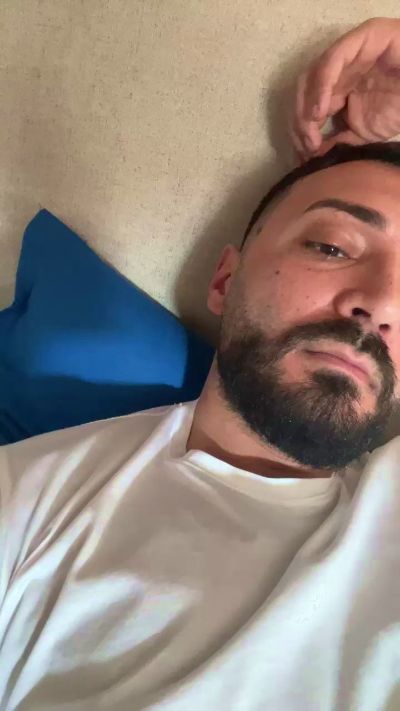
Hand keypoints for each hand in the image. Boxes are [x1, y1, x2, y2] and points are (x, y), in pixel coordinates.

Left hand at [291, 17, 399, 160]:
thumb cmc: (397, 109)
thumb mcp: (362, 134)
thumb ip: (337, 141)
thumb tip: (311, 156)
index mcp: (336, 89)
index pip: (306, 107)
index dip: (300, 130)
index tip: (304, 153)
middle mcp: (337, 71)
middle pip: (303, 92)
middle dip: (299, 120)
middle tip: (306, 144)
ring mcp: (347, 54)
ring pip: (311, 76)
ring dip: (306, 105)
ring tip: (311, 129)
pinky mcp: (361, 38)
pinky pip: (332, 61)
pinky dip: (321, 85)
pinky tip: (319, 110)